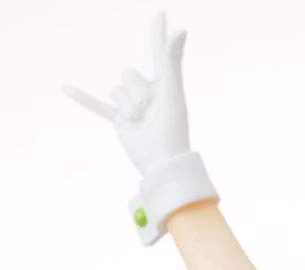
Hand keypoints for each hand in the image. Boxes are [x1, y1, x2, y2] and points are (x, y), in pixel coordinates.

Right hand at [64, 11, 189, 175]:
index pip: (158, 53)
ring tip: (140, 122)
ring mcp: (132, 105)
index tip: (160, 14)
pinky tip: (65, 88)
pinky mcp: (119, 120)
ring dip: (126, 106)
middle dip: (137, 92)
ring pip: (116, 89)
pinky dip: (83, 97)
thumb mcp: (171, 91)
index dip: (157, 34)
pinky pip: (97, 105)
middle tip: (150, 111)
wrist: (160, 162)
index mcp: (164, 85)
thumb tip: (181, 29)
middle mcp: (147, 92)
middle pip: (129, 74)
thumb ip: (171, 60)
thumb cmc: (171, 127)